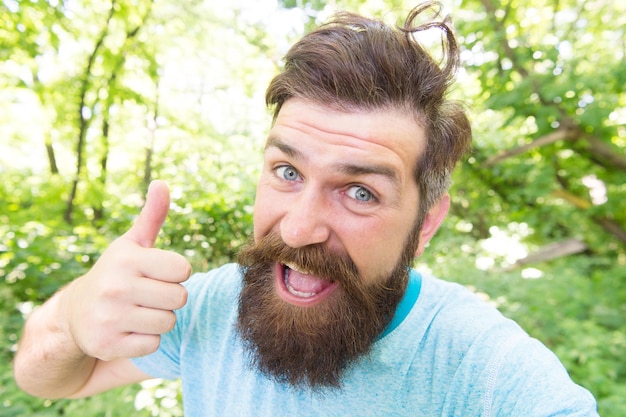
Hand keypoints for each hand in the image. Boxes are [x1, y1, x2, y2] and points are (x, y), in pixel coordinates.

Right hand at [62, 180, 190, 360]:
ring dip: (159, 319)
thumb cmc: (116, 273)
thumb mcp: (132, 244)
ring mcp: (109, 317)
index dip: (176, 273)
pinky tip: (128, 328)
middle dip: (170, 298)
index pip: (183, 269)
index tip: (159, 273)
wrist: (75, 314)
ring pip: (168, 322)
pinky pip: (153, 344)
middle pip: (179, 298)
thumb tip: (162, 183)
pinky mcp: (106, 345)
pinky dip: (146, 339)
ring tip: (139, 311)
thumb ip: (152, 215)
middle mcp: (115, 287)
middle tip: (149, 294)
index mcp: (126, 259)